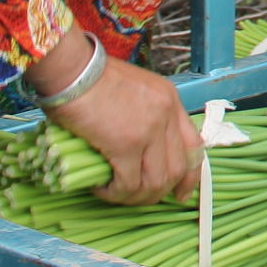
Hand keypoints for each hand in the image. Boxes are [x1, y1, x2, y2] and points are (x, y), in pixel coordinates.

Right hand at [40, 39, 202, 205]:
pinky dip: (115, 193)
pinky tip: (101, 188)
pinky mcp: (126, 143)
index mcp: (170, 99)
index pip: (194, 145)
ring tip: (114, 192)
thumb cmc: (90, 76)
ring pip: (155, 181)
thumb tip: (137, 150)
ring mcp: (149, 129)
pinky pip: (128, 183)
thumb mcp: (132, 89)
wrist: (72, 68)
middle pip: (177, 168)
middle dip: (160, 191)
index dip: (189, 175)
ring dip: (135, 196)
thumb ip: (143, 115)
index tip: (180, 193)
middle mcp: (166, 114)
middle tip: (138, 198)